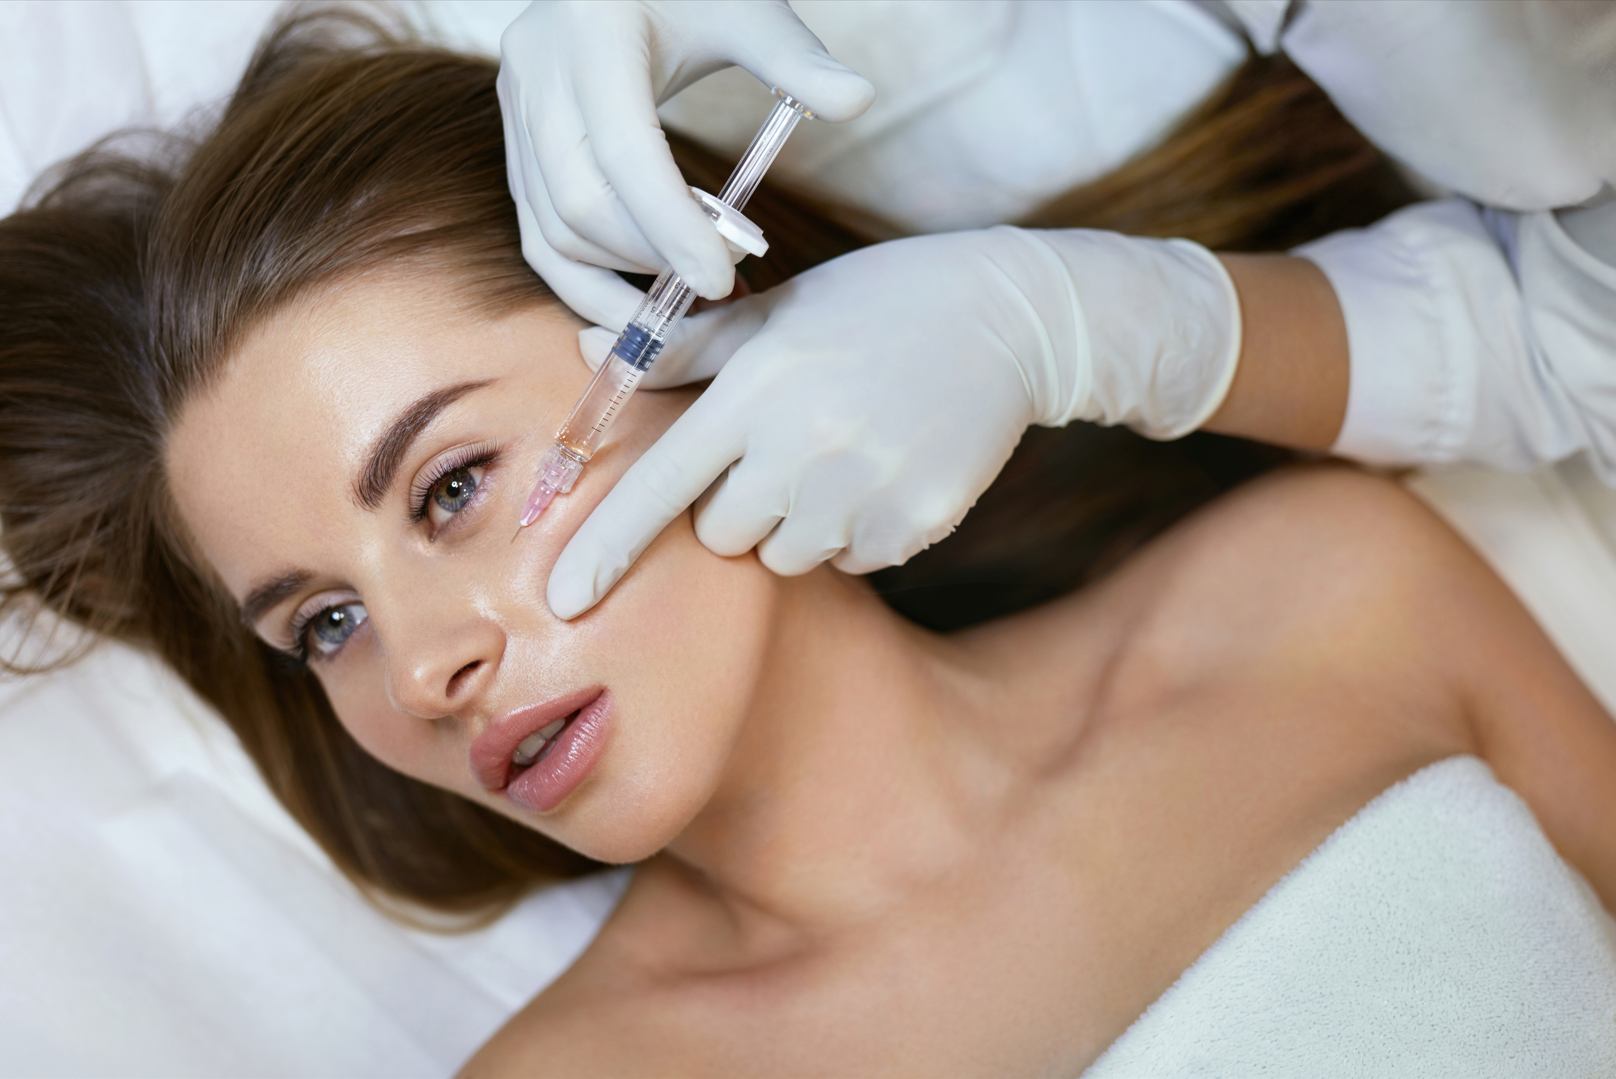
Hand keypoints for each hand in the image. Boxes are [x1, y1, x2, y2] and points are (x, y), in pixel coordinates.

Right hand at [498, 0, 873, 329]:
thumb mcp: (744, 9)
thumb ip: (796, 58)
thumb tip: (859, 99)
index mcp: (591, 33)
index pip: (626, 152)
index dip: (671, 227)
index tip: (720, 279)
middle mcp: (536, 72)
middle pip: (581, 202)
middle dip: (650, 257)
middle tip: (717, 279)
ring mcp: (516, 111)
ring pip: (551, 230)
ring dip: (619, 278)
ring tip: (687, 289)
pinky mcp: (516, 144)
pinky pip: (539, 233)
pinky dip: (586, 279)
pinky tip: (643, 297)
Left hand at [546, 227, 1241, 618]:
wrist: (1009, 318)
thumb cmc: (875, 305)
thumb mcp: (779, 308)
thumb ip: (685, 347)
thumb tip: (589, 348)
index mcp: (760, 387)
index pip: (662, 483)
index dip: (605, 546)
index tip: (561, 599)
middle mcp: (806, 445)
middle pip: (720, 535)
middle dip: (730, 509)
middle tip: (778, 452)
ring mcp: (866, 491)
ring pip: (783, 556)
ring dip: (791, 524)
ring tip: (838, 456)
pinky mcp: (916, 523)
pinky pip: (850, 560)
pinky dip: (851, 533)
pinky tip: (881, 472)